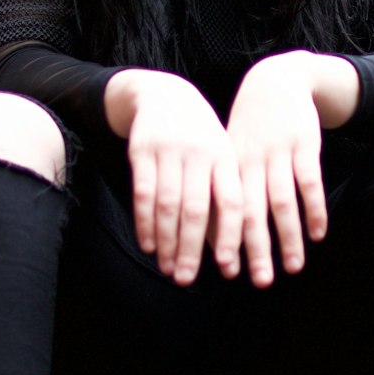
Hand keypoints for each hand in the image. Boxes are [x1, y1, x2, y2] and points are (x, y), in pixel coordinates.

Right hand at [104, 70, 243, 285]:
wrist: (164, 94)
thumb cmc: (200, 139)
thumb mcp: (219, 158)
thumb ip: (223, 198)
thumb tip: (230, 253)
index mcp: (226, 157)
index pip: (231, 202)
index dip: (230, 236)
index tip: (227, 268)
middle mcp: (200, 152)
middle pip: (196, 209)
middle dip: (191, 248)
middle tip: (186, 280)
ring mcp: (170, 149)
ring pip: (167, 205)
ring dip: (166, 241)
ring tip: (166, 268)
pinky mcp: (142, 149)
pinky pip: (143, 193)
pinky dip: (144, 222)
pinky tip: (147, 244)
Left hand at [226, 52, 357, 287]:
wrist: (275, 81)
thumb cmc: (250, 127)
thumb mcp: (230, 151)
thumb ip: (225, 189)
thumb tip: (213, 235)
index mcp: (228, 165)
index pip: (224, 211)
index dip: (226, 241)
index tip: (228, 272)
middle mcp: (250, 161)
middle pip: (252, 213)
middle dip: (256, 250)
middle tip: (260, 281)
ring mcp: (278, 153)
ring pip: (282, 203)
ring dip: (288, 238)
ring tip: (293, 267)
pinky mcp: (304, 146)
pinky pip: (309, 184)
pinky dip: (314, 211)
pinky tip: (317, 234)